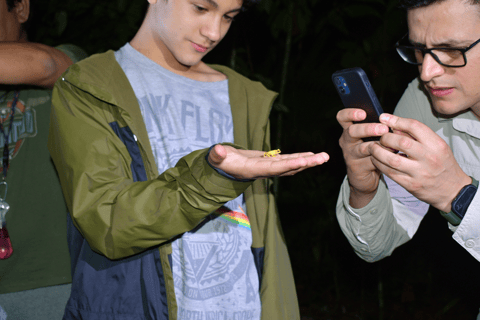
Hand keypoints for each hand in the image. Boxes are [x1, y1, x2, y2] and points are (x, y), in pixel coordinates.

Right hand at [207, 144, 328, 179]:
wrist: (223, 169)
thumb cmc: (219, 163)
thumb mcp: (217, 159)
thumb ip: (217, 155)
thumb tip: (218, 150)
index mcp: (254, 170)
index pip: (274, 168)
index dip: (289, 165)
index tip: (304, 162)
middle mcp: (266, 170)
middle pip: (289, 168)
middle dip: (306, 164)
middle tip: (323, 158)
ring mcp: (270, 167)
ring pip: (292, 165)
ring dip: (308, 161)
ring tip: (324, 156)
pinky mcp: (271, 162)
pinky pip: (289, 161)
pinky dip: (300, 158)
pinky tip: (311, 155)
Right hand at [337, 108, 388, 207]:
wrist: (366, 176)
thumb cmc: (372, 150)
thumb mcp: (371, 137)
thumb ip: (377, 127)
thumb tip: (392, 120)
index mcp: (349, 129)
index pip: (342, 117)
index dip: (350, 113)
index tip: (363, 113)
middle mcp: (346, 141)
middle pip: (352, 131)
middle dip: (368, 128)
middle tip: (383, 128)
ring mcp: (350, 155)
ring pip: (363, 148)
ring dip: (378, 145)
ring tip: (391, 144)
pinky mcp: (356, 167)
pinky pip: (371, 161)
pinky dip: (383, 158)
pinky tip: (392, 156)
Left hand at [370, 113, 470, 211]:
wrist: (453, 190)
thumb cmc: (442, 164)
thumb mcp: (436, 146)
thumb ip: (416, 136)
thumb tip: (393, 125)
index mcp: (436, 144)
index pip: (414, 126)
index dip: (396, 120)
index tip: (384, 118)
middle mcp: (429, 158)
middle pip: (401, 142)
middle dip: (385, 137)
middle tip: (380, 137)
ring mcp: (419, 172)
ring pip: (392, 159)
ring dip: (377, 152)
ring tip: (373, 147)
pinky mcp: (411, 185)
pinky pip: (390, 173)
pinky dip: (379, 164)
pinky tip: (376, 159)